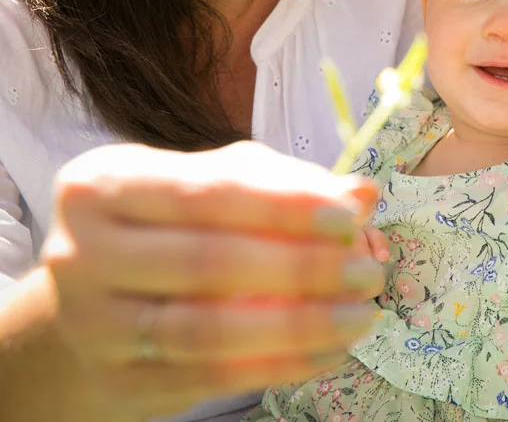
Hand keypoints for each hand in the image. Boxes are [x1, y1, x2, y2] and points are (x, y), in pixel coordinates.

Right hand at [40, 141, 385, 418]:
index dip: (284, 206)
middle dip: (303, 268)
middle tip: (367, 272)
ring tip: (360, 316)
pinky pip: (212, 377)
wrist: (89, 303)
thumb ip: (283, 184)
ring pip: (210, 330)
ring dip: (300, 326)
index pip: (207, 192)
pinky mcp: (116, 380)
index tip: (348, 217)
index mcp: (104, 184)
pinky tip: (330, 350)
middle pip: (209, 263)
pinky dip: (281, 365)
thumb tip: (363, 193)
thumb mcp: (213, 186)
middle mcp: (83, 252)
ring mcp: (93, 323)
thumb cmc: (167, 227)